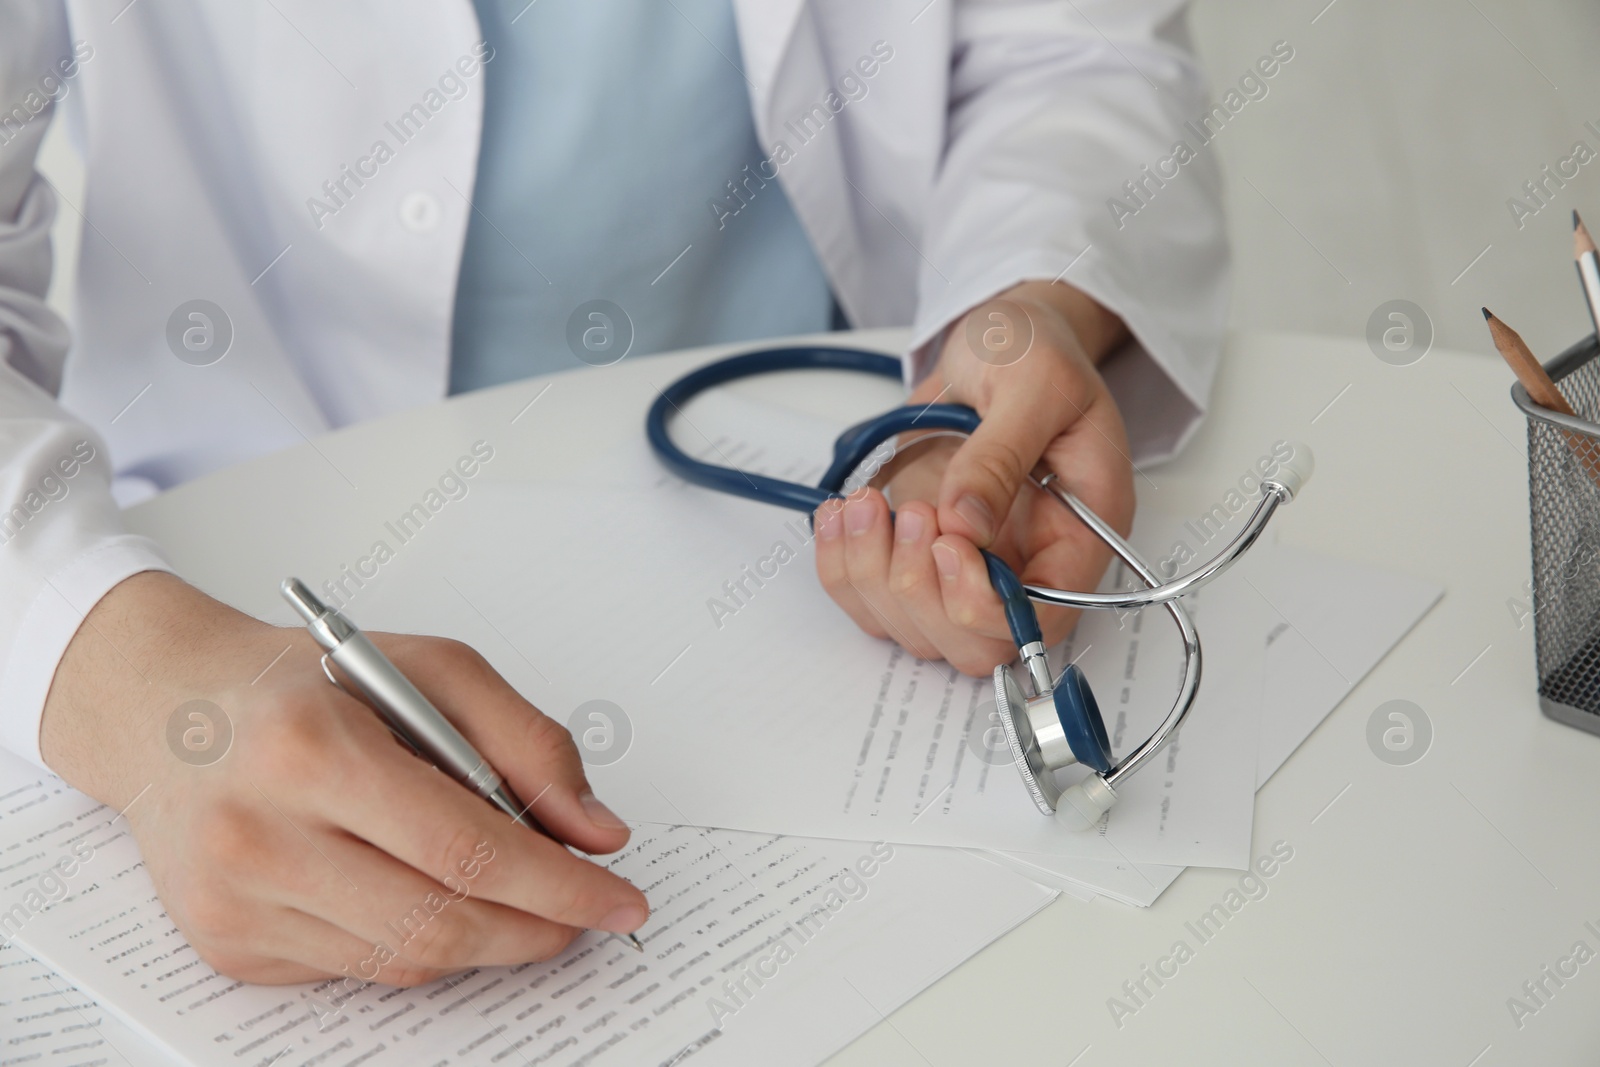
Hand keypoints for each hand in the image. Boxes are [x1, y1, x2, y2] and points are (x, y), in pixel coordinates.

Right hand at [41, 572, 646, 985]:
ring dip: (485, 941)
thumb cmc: (302, 682)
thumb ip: (527, 743)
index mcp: (311, 750)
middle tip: (587, 915)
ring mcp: (235, 902)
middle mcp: (258, 835)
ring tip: (522, 904)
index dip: (559, 886)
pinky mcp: (227, 945)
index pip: (465, 849)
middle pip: (439, 920)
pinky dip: (416, 942)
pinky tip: (428, 897)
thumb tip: (597, 833)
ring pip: (404, 959)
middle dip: (537, 927)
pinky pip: (357, 969)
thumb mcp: (431, 671)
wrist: (163, 710)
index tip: (619, 900)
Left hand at [813, 281, 1135, 673]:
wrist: (999, 337)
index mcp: (1080, 532)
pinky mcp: (916, 553)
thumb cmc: (1035, 351)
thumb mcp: (1033, 382)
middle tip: (909, 514)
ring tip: (867, 502)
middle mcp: (1027, 564)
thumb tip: (965, 522)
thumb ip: (1001, 453)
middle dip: (922, 593)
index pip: (1044, 619)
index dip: (988, 605)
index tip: (949, 543)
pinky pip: (871, 599)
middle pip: (975, 646)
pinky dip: (842, 567)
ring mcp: (968, 565)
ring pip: (915, 630)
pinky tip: (842, 514)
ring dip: (873, 576)